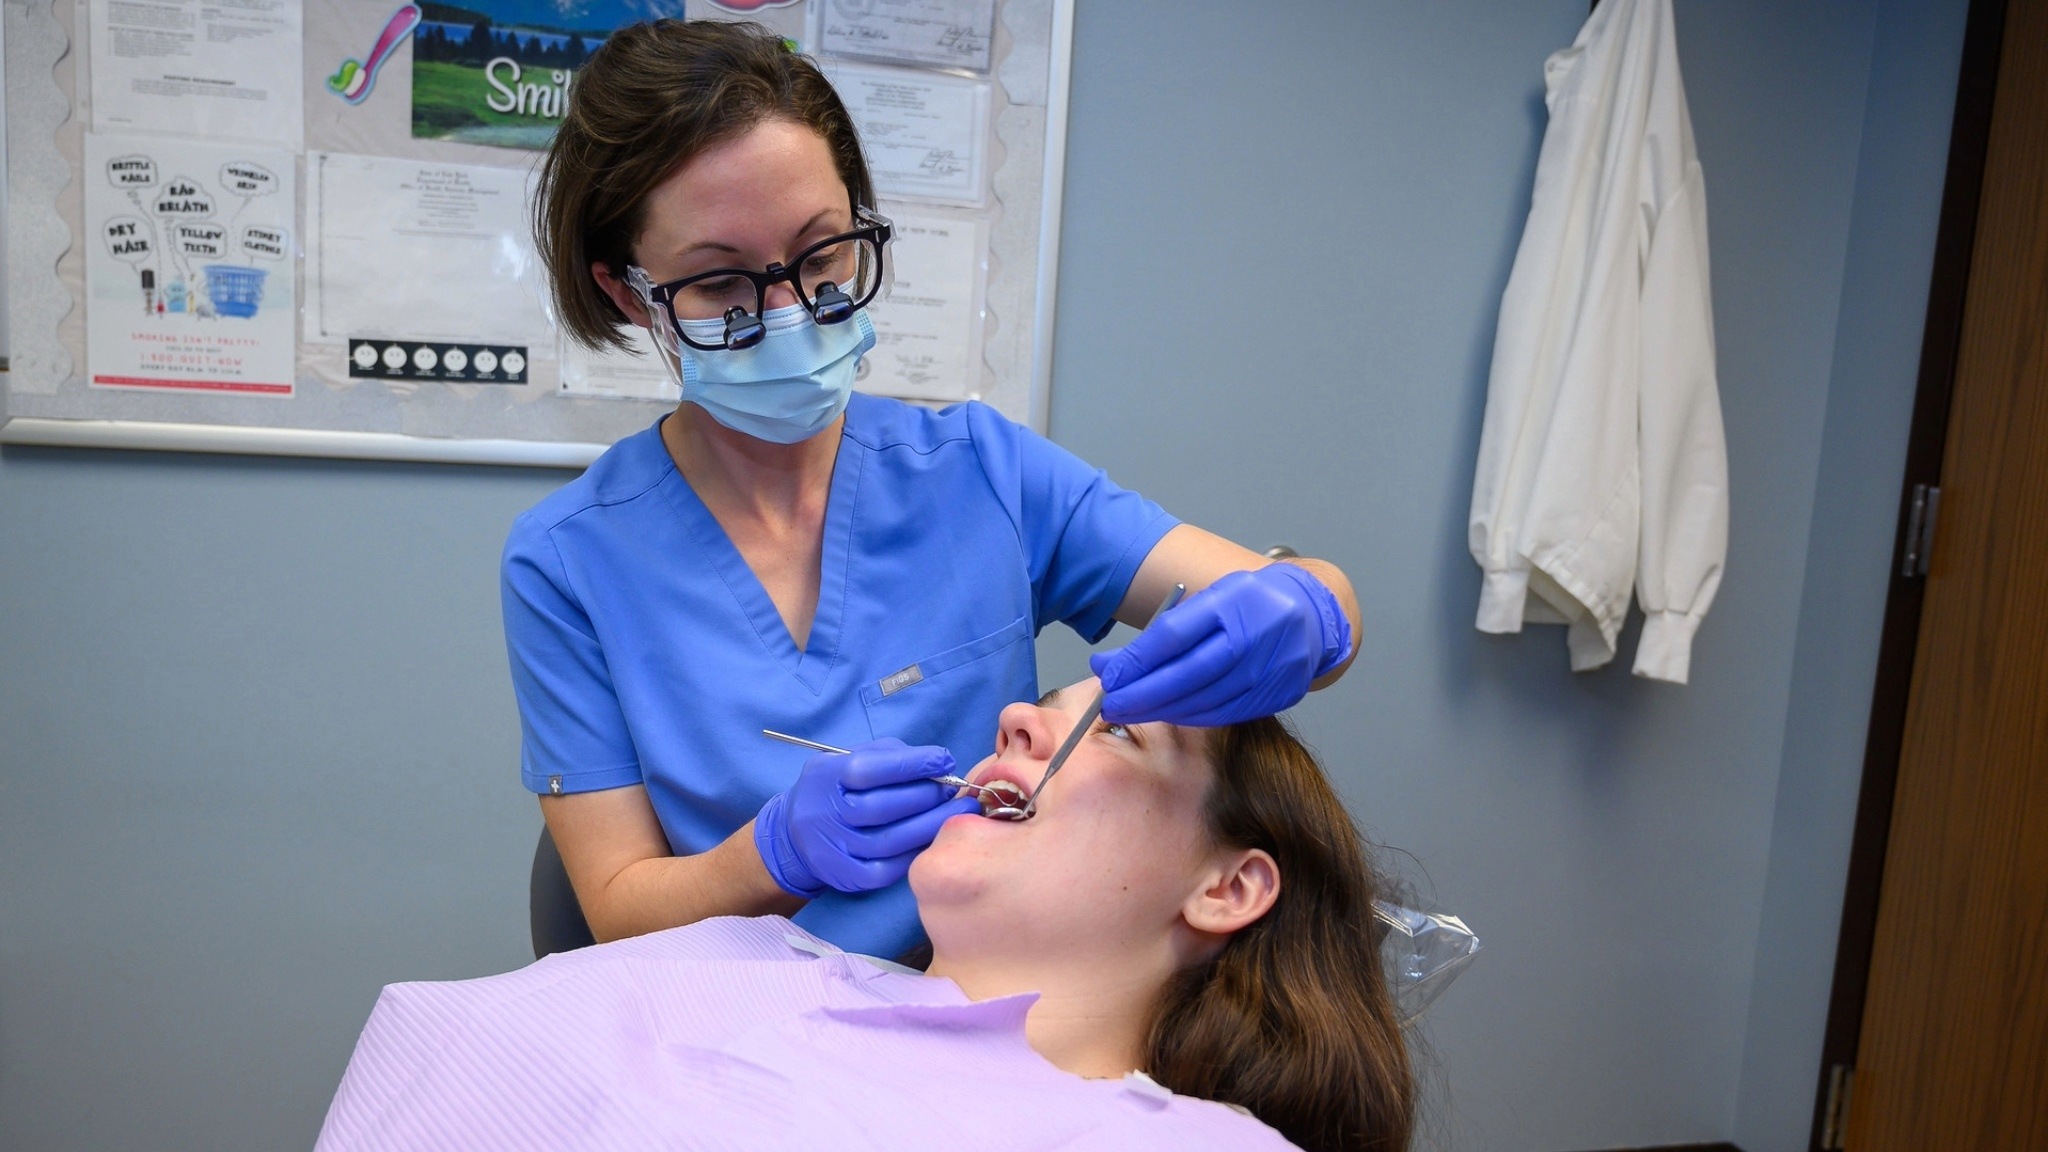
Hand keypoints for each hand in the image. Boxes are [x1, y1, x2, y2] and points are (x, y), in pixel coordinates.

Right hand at [754, 738, 981, 896]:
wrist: (796, 833)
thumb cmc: (839, 788)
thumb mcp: (852, 759)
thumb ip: (891, 756)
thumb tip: (939, 763)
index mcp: (827, 776)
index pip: (870, 769)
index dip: (913, 764)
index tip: (944, 761)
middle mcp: (825, 813)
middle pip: (882, 807)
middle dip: (926, 796)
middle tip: (953, 789)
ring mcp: (833, 848)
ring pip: (888, 842)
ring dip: (930, 826)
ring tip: (957, 813)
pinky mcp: (844, 875)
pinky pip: (886, 871)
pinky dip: (914, 854)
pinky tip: (932, 839)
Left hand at [1089, 564, 1352, 726]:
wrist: (1314, 615)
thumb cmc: (1251, 603)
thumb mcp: (1209, 599)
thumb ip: (1161, 630)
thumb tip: (1108, 666)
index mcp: (1233, 600)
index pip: (1174, 634)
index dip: (1137, 660)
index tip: (1107, 675)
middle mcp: (1255, 635)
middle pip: (1188, 673)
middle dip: (1142, 694)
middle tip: (1110, 704)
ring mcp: (1271, 669)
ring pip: (1205, 699)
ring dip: (1162, 710)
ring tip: (1131, 712)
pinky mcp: (1279, 695)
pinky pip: (1225, 713)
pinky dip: (1191, 716)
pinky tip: (1168, 714)